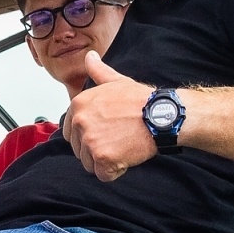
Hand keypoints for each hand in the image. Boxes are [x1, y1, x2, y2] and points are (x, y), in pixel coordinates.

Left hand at [62, 52, 157, 180]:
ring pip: (90, 164)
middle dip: (97, 150)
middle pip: (79, 150)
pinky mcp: (102, 157)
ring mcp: (90, 140)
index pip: (71, 133)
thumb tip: (90, 57)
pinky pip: (103, 175)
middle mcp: (80, 121)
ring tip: (124, 145)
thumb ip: (98, 71)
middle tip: (119, 138)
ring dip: (106, 161)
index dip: (90, 136)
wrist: (163, 115)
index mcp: (78, 104)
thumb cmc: (141, 100)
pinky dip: (116, 172)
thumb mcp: (116, 81)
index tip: (107, 132)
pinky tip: (128, 156)